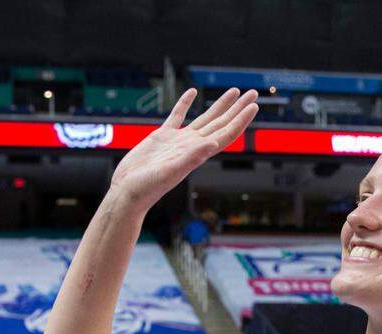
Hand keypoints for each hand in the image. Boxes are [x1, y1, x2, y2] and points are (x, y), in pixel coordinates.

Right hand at [109, 88, 257, 212]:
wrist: (127, 192)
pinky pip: (177, 116)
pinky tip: (192, 92)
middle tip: (253, 93)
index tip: (254, 105)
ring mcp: (177, 141)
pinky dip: (185, 103)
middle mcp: (192, 146)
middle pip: (221, 123)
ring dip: (220, 105)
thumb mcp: (171, 172)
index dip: (241, 120)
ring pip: (204, 118)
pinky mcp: (161, 137)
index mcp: (198, 153)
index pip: (226, 133)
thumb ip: (192, 157)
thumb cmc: (148, 188)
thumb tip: (212, 143)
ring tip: (233, 91)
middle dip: (237, 108)